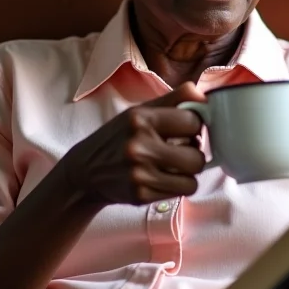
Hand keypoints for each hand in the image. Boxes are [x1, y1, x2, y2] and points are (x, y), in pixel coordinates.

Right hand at [60, 82, 206, 205]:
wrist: (86, 171)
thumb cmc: (119, 137)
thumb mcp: (140, 111)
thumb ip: (174, 99)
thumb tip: (203, 94)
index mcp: (140, 118)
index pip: (193, 121)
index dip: (194, 125)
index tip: (185, 129)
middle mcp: (138, 145)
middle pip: (196, 156)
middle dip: (193, 153)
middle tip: (179, 151)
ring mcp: (139, 173)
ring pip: (193, 178)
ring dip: (187, 173)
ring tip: (171, 166)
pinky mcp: (141, 195)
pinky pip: (182, 192)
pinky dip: (176, 186)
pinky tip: (161, 178)